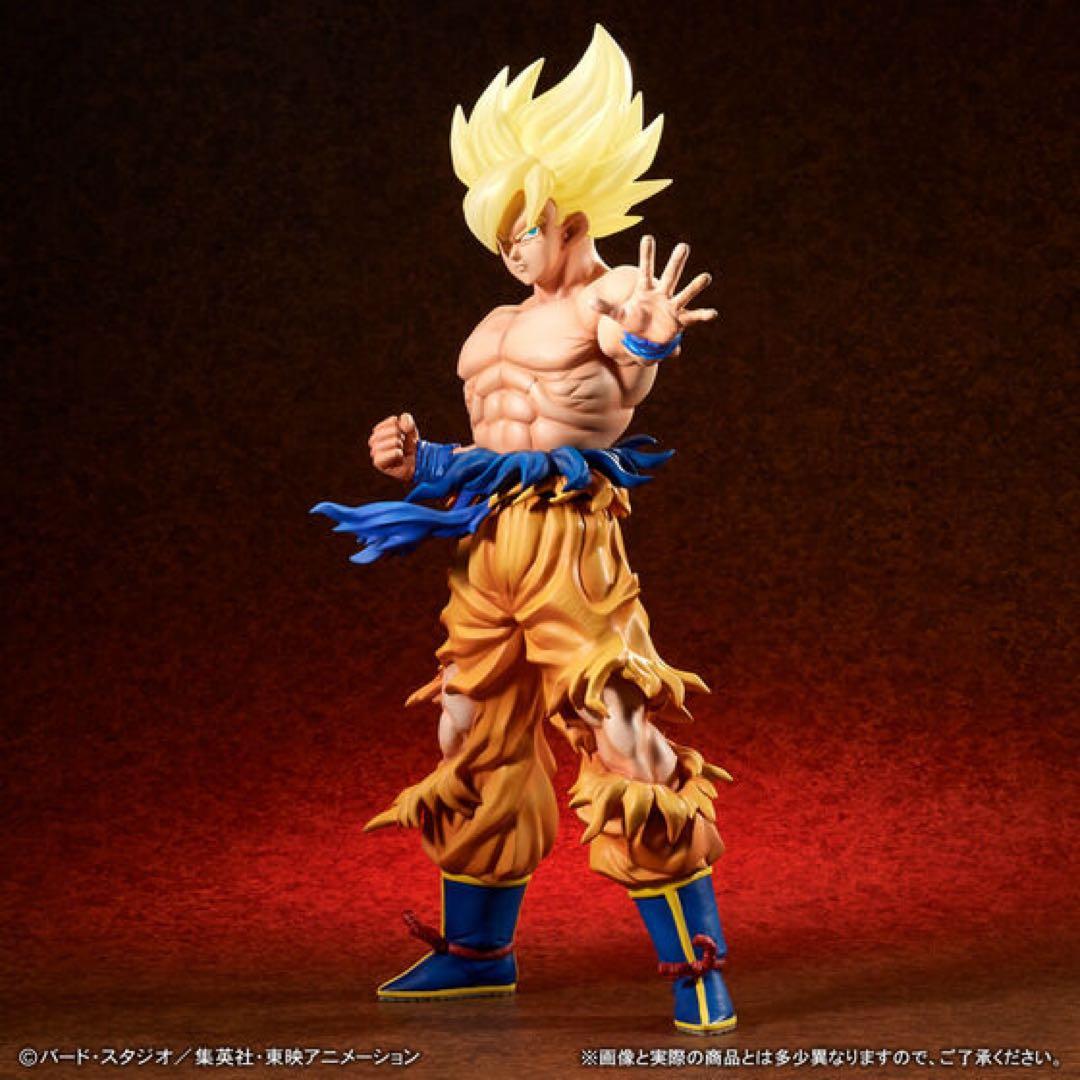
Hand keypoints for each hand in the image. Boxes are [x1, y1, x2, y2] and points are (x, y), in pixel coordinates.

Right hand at [368, 412, 417, 482]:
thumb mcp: (411, 430)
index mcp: (380, 430)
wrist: (414, 465)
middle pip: (393, 431)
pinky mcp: (378, 462)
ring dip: (400, 447)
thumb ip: (406, 421)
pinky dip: (398, 455)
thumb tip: (397, 420)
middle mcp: (374, 440)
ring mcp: (374, 451)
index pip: (393, 421)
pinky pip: (392, 453)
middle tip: (402, 446)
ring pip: (393, 442)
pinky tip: (399, 458)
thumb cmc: (410, 448)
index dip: (403, 429)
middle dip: (402, 438)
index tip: (404, 436)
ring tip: (400, 452)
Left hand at [592, 235, 717, 346]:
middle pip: (669, 275)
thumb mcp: (618, 315)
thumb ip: (605, 307)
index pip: (645, 269)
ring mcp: (672, 306)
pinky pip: (693, 317)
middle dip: (675, 262)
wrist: (646, 337)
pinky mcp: (680, 320)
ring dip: (695, 286)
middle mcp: (662, 294)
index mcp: (646, 289)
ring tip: (706, 277)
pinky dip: (702, 315)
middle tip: (683, 246)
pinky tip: (712, 314)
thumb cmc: (633, 321)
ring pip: (684, 293)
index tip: (647, 237)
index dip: (646, 255)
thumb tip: (589, 302)